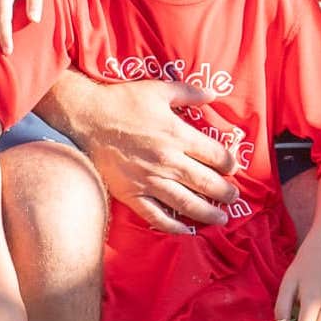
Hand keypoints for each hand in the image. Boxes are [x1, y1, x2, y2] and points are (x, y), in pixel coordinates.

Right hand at [44, 73, 237, 231]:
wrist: (86, 118)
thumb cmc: (123, 101)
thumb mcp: (159, 89)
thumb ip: (189, 93)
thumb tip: (214, 93)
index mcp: (177, 135)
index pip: (215, 155)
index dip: (230, 164)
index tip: (234, 168)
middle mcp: (167, 161)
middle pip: (206, 182)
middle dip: (225, 192)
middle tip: (234, 198)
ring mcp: (149, 180)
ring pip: (186, 203)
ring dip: (207, 213)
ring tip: (220, 219)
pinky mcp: (131, 193)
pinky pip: (155, 216)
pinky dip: (172, 226)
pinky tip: (186, 231)